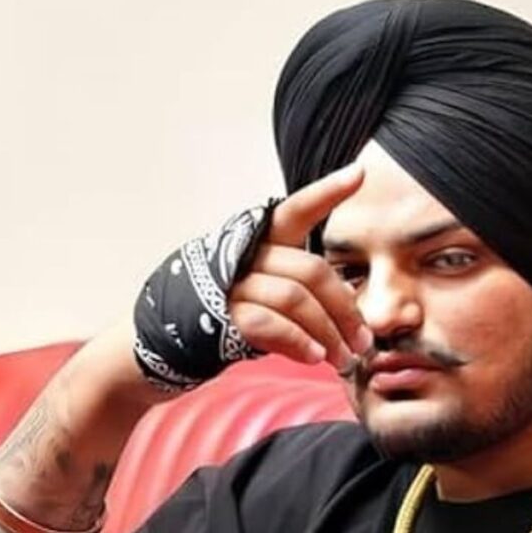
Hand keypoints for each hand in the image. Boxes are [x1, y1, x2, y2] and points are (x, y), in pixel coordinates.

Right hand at [230, 164, 373, 369]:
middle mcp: (247, 254)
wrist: (168, 342)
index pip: (297, 210)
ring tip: (344, 359)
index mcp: (262, 240)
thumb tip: (350, 299)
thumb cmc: (232, 312)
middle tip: (363, 342)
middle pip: (311, 270)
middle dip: (345, 309)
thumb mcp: (269, 290)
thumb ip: (305, 287)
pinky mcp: (223, 315)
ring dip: (328, 333)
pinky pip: (272, 325)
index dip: (327, 191)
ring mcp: (232, 284)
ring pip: (295, 299)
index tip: (359, 173)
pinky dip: (300, 343)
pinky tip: (316, 357)